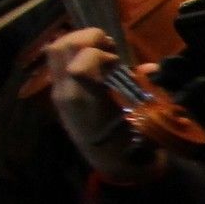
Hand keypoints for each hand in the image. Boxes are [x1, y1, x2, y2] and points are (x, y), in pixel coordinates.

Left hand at [43, 27, 164, 180]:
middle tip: (108, 46)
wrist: (116, 166)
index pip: (80, 64)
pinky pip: (57, 62)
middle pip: (61, 47)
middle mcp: (67, 94)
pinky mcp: (58, 94)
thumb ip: (146, 89)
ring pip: (55, 50)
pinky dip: (74, 52)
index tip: (118, 61)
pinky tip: (94, 62)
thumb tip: (149, 68)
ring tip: (100, 50)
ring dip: (78, 42)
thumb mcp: (148, 118)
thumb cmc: (135, 144)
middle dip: (87, 36)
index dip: (100, 52)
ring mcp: (59, 94)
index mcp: (88, 102)